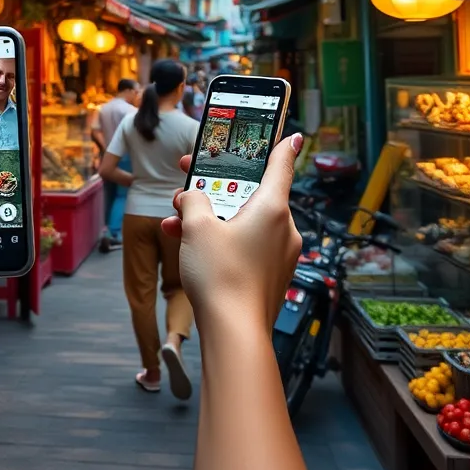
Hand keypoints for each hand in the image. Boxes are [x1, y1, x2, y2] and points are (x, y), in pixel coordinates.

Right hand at [162, 132, 303, 332]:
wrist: (233, 334)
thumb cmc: (221, 276)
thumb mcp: (197, 226)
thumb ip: (195, 201)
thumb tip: (194, 198)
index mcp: (273, 208)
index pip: (281, 166)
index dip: (282, 147)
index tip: (292, 135)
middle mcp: (282, 229)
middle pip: (251, 195)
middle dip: (217, 189)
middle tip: (191, 180)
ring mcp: (278, 255)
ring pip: (243, 222)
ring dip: (211, 218)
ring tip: (178, 221)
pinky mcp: (269, 276)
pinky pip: (244, 246)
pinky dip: (220, 241)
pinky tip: (188, 246)